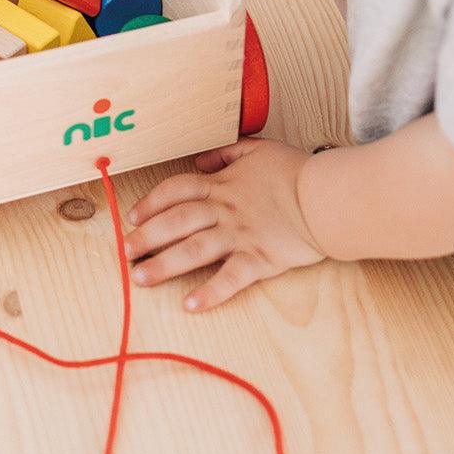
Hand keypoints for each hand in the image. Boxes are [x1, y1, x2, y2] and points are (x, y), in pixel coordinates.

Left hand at [124, 139, 324, 310]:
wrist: (328, 196)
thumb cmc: (296, 171)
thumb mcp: (258, 149)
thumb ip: (226, 152)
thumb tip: (200, 159)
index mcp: (222, 184)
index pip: (177, 191)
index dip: (151, 203)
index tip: (133, 217)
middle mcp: (225, 210)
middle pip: (176, 222)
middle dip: (146, 237)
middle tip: (125, 252)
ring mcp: (240, 235)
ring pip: (194, 249)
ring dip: (165, 264)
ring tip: (142, 278)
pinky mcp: (260, 259)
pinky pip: (230, 278)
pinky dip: (210, 292)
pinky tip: (191, 304)